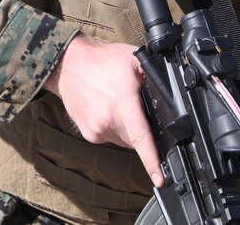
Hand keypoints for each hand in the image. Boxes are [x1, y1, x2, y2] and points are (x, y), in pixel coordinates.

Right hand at [44, 34, 163, 187]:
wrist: (67, 64)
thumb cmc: (100, 60)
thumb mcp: (134, 59)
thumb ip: (154, 76)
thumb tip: (171, 93)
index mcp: (122, 102)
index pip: (140, 137)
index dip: (152, 160)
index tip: (160, 179)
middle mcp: (107, 119)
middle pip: (135, 140)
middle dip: (141, 128)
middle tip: (135, 106)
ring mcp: (96, 129)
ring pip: (123, 140)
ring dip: (126, 129)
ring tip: (116, 103)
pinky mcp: (88, 134)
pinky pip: (110, 137)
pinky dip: (113, 128)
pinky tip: (107, 110)